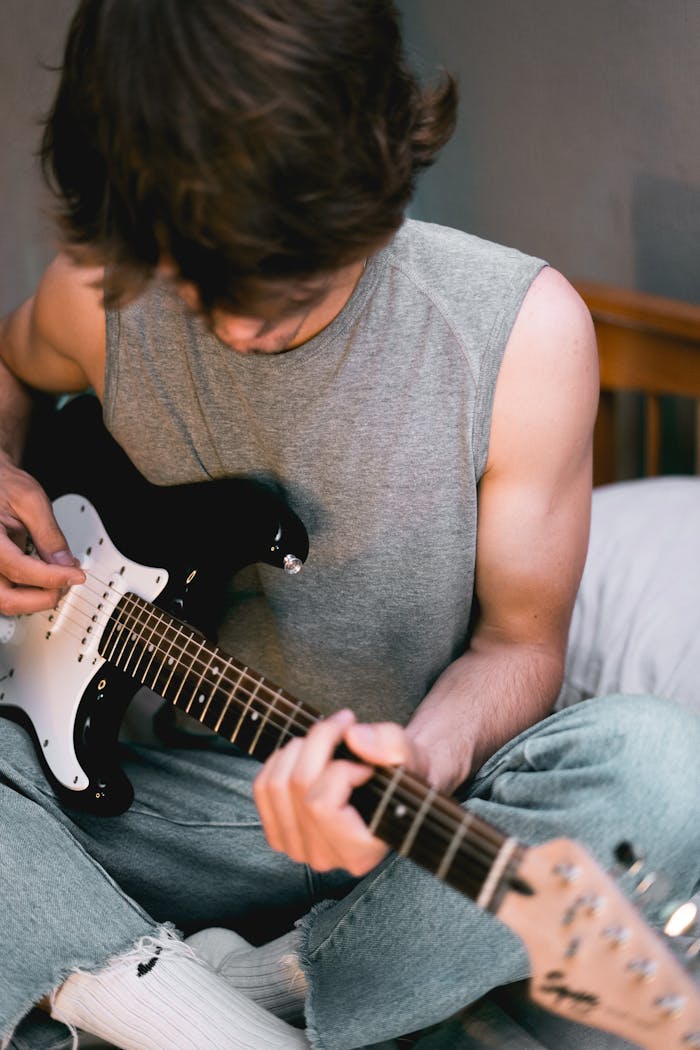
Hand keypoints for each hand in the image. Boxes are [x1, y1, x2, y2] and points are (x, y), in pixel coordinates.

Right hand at [0, 453, 83, 614]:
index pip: (19, 569)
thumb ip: (48, 534)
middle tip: (68, 583)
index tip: (76, 575)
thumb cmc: (3, 485)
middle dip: (43, 597)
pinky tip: (47, 578)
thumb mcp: (31, 501)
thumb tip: (65, 564)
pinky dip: (29, 591)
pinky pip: (8, 591)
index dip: (52, 577)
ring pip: (6, 601)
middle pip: (6, 598)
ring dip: (36, 598)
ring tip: (60, 578)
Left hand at [253, 709, 430, 876]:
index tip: (366, 764)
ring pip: (276, 784)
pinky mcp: (280, 834)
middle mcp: (326, 859)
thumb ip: (392, 746)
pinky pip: (262, 789)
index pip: (322, 806)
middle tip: (344, 725)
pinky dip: (279, 759)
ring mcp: (298, 849)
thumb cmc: (403, 777)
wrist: (392, 789)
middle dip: (320, 742)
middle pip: (297, 787)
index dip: (341, 769)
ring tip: (327, 737)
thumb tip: (354, 737)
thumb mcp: (411, 756)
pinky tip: (305, 751)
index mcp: (360, 853)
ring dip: (300, 746)